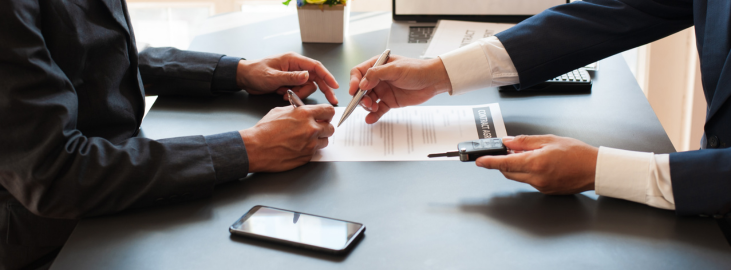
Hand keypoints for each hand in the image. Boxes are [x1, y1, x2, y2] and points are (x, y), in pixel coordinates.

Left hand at [237, 52, 339, 104]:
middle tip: (332, 100)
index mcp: (293, 60)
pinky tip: (283, 94)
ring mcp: (294, 75)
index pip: (316, 67)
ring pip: (308, 87)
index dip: (327, 76)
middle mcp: (296, 67)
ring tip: (286, 95)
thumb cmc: (255, 72)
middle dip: (324, 89)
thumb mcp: (273, 76)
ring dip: (300, 93)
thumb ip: (291, 77)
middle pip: (316, 78)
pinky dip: (294, 95)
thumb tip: (307, 76)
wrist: (244, 78)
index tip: (335, 86)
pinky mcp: (290, 83)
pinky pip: (299, 90)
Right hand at [238, 104, 334, 171]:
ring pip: (324, 141)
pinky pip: (315, 152)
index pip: (329, 111)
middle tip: (316, 128)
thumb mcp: (280, 111)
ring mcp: (310, 144)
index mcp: (305, 114)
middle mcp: (311, 129)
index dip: (327, 114)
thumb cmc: (264, 130)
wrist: (256, 148)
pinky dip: (309, 149)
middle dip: (324, 128)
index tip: (325, 116)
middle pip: (330, 128)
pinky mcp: (307, 157)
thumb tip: (304, 111)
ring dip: (318, 140)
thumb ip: (297, 110)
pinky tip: (298, 147)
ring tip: (305, 139)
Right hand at [349, 55, 451, 123]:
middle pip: (361, 89)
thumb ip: (376, 74)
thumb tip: (361, 84)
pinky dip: (373, 115)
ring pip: (368, 100)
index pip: (358, 73)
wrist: (432, 81)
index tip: (354, 91)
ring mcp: (383, 91)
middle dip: (360, 97)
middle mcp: (378, 79)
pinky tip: (370, 119)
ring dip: (367, 106)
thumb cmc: (416, 69)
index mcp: (377, 66)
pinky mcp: (390, 102)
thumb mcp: (395, 69)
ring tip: (373, 108)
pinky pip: (378, 110)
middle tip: (367, 103)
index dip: (354, 81)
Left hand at [475, 135, 597, 194]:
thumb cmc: (578, 154)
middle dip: (503, 162)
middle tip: (505, 150)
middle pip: (508, 172)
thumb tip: (508, 142)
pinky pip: (529, 181)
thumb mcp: (549, 140)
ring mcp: (540, 186)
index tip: (479, 161)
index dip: (489, 162)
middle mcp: (536, 178)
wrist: (594, 169)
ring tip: (527, 154)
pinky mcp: (545, 190)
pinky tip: (538, 163)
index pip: (505, 163)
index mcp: (536, 163)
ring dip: (515, 166)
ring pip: (518, 177)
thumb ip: (525, 142)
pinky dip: (527, 172)